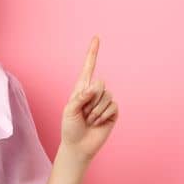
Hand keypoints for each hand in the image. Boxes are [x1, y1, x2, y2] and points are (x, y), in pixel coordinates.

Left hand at [60, 35, 118, 162]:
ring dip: (96, 111)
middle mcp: (94, 92)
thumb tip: (96, 86)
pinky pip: (113, 106)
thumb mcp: (69, 110)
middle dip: (90, 100)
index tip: (96, 37)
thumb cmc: (70, 127)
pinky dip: (103, 115)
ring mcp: (105, 101)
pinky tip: (98, 123)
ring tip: (89, 120)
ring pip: (107, 96)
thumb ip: (81, 97)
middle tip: (83, 114)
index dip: (93, 53)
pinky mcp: (113, 111)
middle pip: (100, 83)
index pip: (88, 67)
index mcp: (81, 88)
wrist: (79, 145)